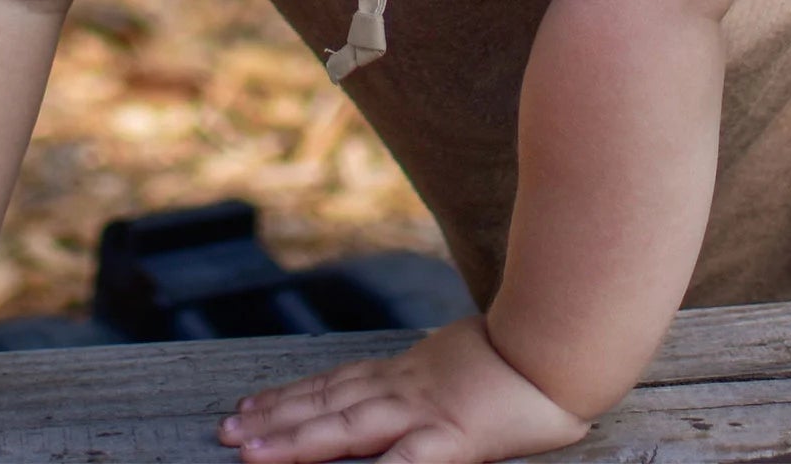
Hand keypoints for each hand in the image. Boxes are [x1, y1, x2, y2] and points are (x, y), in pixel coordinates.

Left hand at [217, 317, 590, 463]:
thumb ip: (438, 379)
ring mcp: (424, 411)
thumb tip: (422, 392)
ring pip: (345, 427)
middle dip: (275, 421)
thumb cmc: (531, 354)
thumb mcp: (468, 364)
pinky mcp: (451, 437)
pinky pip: (401, 463)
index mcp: (410, 373)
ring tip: (250, 450)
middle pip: (327, 404)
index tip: (249, 408)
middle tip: (225, 432)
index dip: (291, 397)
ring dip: (294, 440)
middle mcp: (405, 388)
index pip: (336, 385)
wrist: (564, 338)